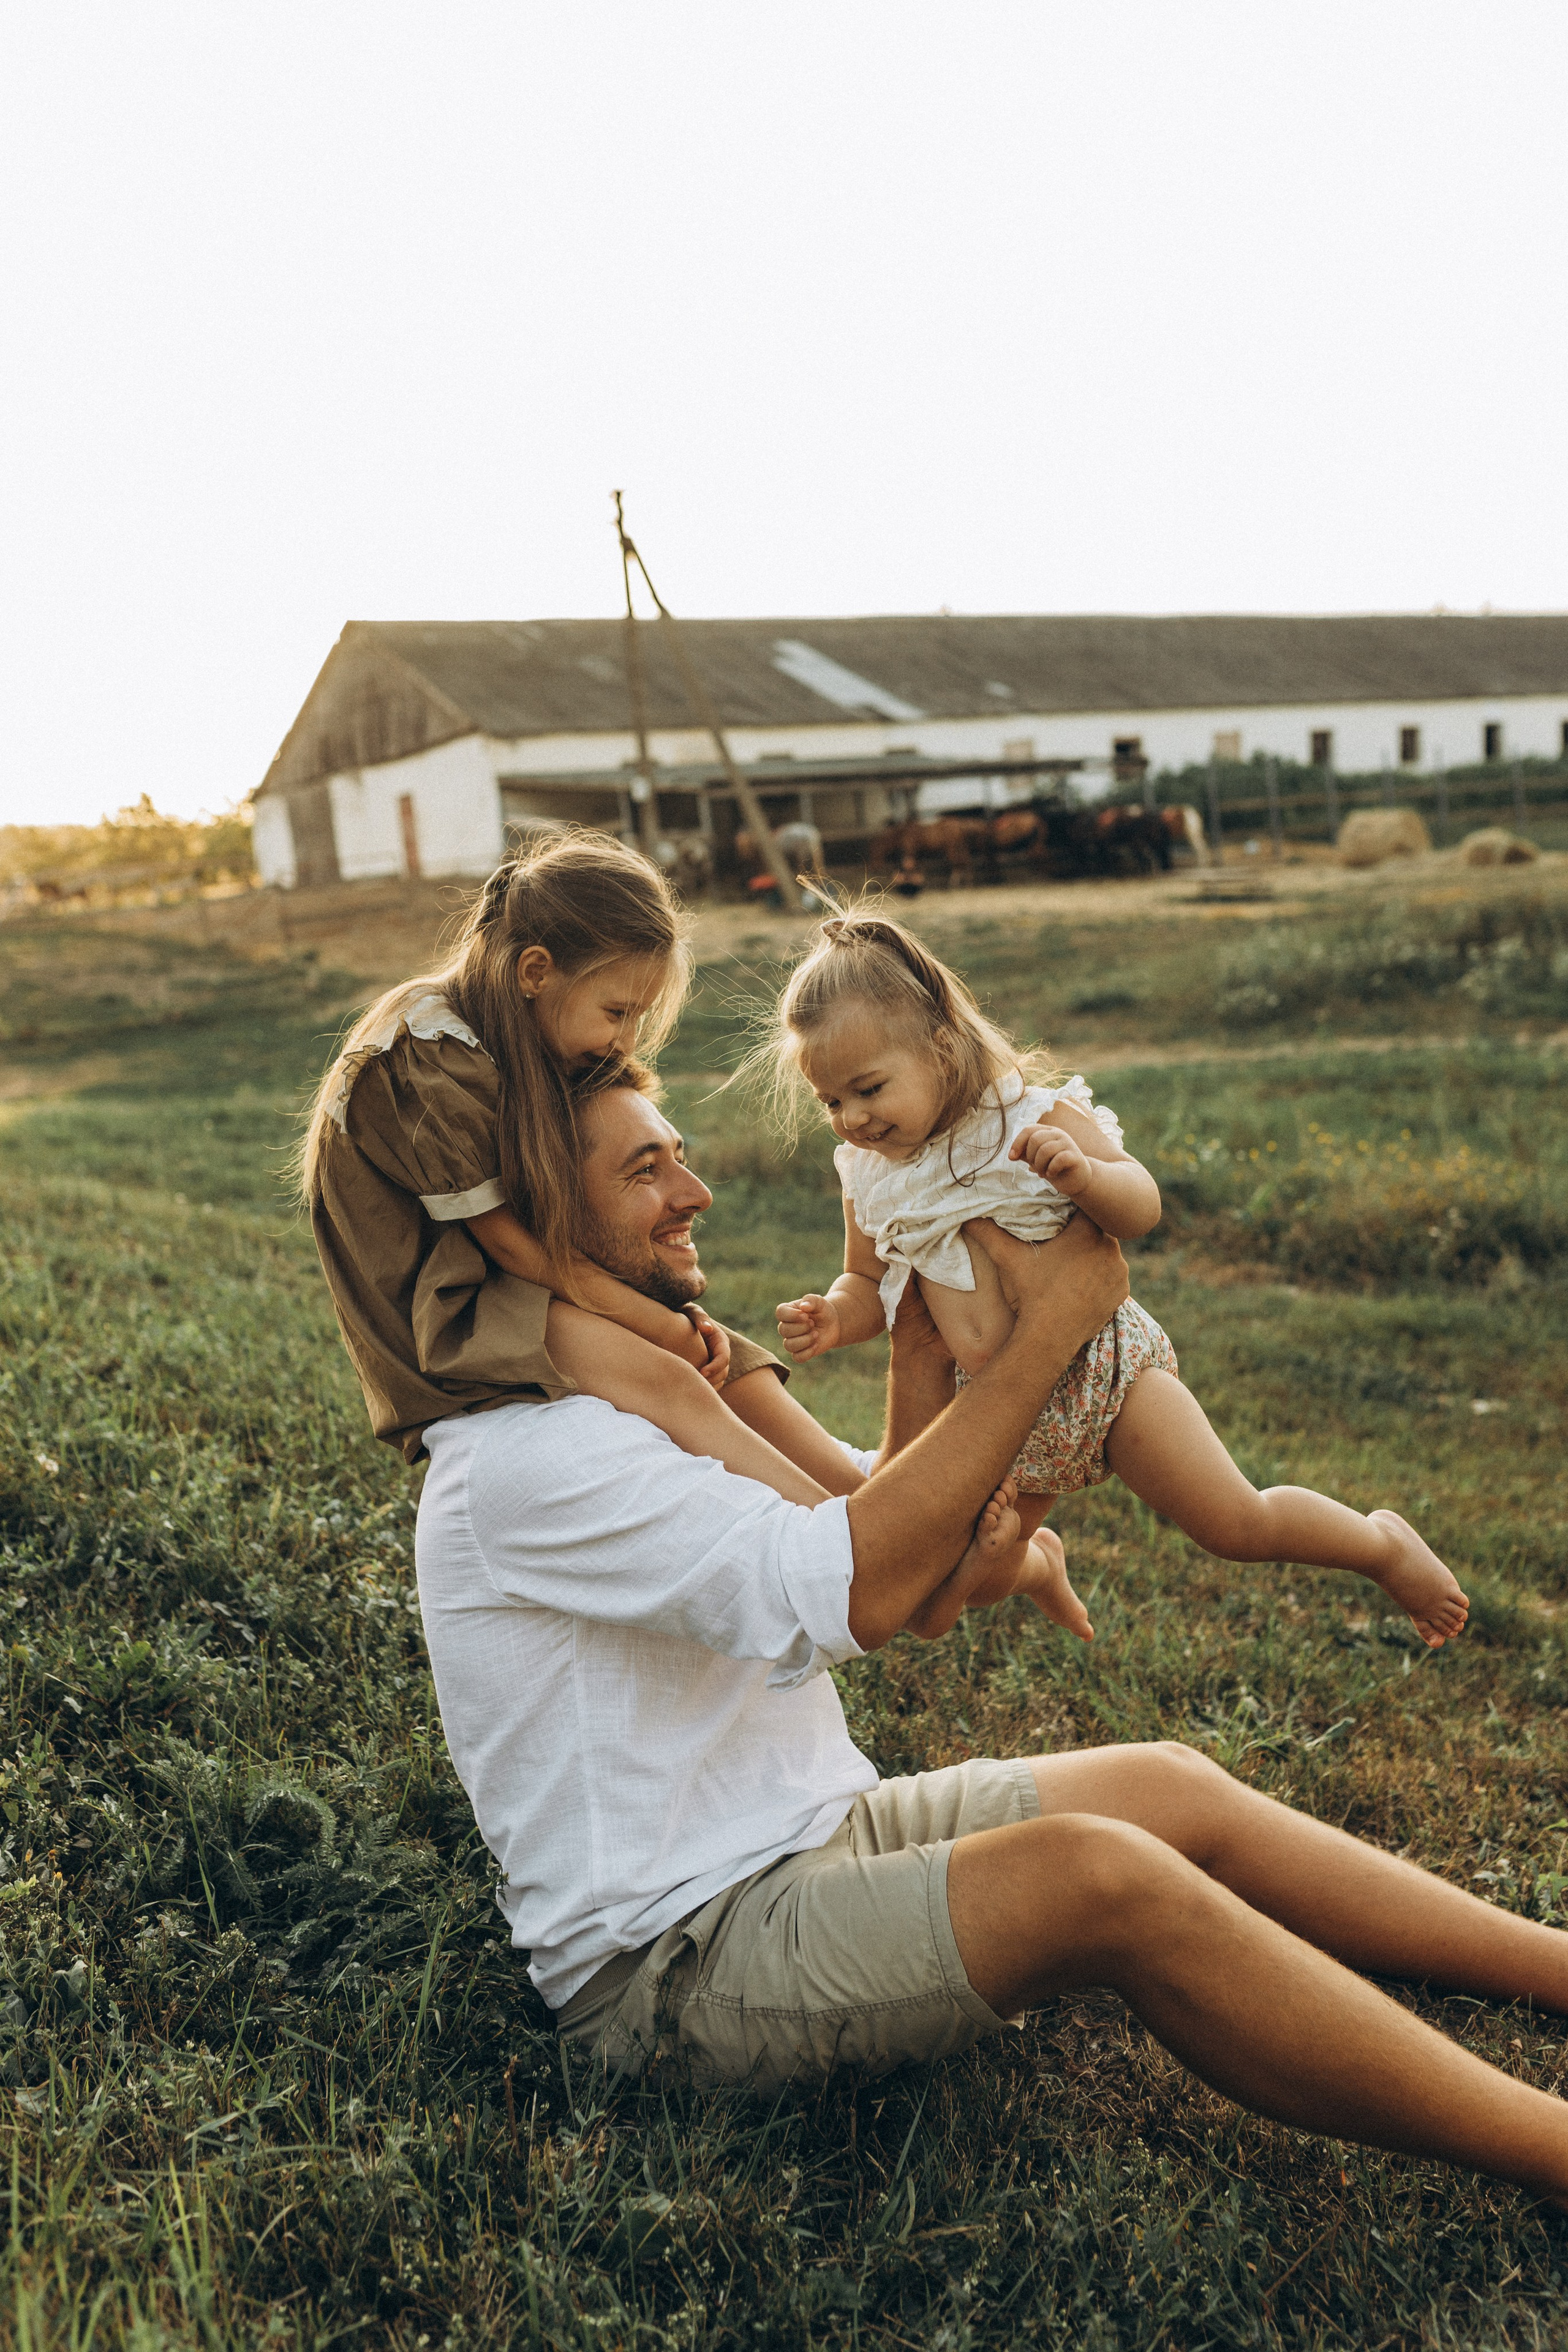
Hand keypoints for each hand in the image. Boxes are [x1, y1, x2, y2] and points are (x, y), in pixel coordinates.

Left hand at [683, 1306, 730, 1388]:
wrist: (679, 1320)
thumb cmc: (686, 1314)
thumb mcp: (693, 1312)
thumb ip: (700, 1318)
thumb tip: (707, 1328)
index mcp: (720, 1341)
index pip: (724, 1358)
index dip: (715, 1367)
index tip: (701, 1372)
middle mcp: (720, 1354)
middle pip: (723, 1373)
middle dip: (711, 1380)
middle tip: (694, 1385)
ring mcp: (714, 1363)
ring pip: (718, 1380)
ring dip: (708, 1387)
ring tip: (691, 1390)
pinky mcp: (707, 1370)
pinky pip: (710, 1383)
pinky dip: (703, 1388)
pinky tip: (688, 1390)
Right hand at [775, 1293, 841, 1361]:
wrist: (833, 1323)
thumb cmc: (822, 1310)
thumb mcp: (819, 1301)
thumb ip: (811, 1300)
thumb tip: (804, 1306)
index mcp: (787, 1312)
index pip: (780, 1313)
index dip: (791, 1315)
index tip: (805, 1315)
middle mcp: (786, 1327)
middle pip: (784, 1330)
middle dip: (801, 1327)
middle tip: (813, 1323)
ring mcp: (792, 1341)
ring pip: (789, 1345)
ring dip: (805, 1340)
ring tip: (816, 1334)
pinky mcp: (800, 1353)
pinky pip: (797, 1357)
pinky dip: (808, 1352)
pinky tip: (817, 1344)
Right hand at [961, 1213, 1127, 1348]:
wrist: (1049, 1337)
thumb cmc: (1030, 1293)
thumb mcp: (1008, 1258)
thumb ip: (989, 1232)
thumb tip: (967, 1214)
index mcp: (1086, 1232)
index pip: (1083, 1208)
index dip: (1070, 1210)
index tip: (1058, 1216)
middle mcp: (1110, 1248)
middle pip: (1096, 1230)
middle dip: (1081, 1234)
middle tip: (1062, 1243)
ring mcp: (1119, 1271)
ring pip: (1106, 1252)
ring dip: (1093, 1255)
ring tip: (1072, 1264)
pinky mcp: (1122, 1291)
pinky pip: (1113, 1276)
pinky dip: (1101, 1277)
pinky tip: (1084, 1282)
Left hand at [1009, 1121, 1091, 1197]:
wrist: (1076, 1180)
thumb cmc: (1055, 1168)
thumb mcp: (1036, 1160)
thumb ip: (1025, 1154)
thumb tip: (1011, 1155)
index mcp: (1048, 1131)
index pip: (1029, 1130)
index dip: (1017, 1143)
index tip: (1012, 1158)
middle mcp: (1058, 1134)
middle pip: (1035, 1139)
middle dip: (1031, 1157)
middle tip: (1036, 1168)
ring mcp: (1068, 1143)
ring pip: (1045, 1149)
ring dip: (1040, 1165)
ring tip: (1043, 1173)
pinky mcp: (1075, 1156)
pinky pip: (1059, 1159)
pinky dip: (1051, 1169)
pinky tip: (1051, 1174)